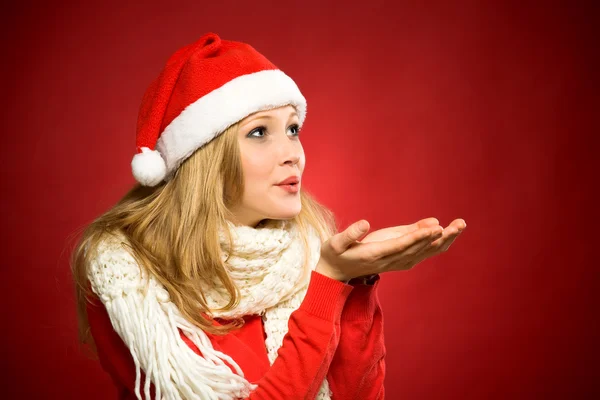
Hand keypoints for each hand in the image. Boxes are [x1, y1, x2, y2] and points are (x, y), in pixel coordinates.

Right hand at [315, 218, 465, 280]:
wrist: (336, 272)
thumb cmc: (335, 254)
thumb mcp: (335, 243)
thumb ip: (349, 234)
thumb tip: (364, 223)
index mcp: (375, 254)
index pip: (401, 245)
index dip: (418, 237)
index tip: (435, 228)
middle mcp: (389, 260)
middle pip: (418, 249)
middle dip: (439, 237)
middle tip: (458, 225)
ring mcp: (395, 261)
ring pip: (423, 252)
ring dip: (442, 240)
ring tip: (460, 226)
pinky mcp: (397, 259)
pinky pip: (420, 253)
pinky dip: (434, 244)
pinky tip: (447, 235)